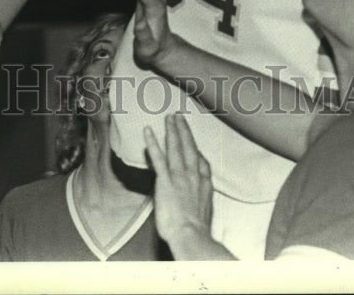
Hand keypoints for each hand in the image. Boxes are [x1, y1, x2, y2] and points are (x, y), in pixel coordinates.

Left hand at [144, 114, 213, 247]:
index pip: (201, 160)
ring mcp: (180, 175)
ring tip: (169, 117)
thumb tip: (195, 198)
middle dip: (184, 130)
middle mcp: (194, 174)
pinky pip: (158, 157)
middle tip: (179, 117)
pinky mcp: (166, 180)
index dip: (195, 149)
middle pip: (189, 146)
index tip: (192, 142)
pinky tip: (148, 131)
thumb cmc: (197, 230)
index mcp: (204, 182)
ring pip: (176, 147)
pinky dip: (153, 143)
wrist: (191, 235)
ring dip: (172, 130)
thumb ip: (199, 198)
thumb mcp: (205, 211)